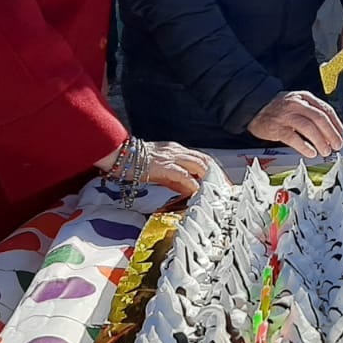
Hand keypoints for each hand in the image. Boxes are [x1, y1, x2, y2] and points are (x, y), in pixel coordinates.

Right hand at [92, 140, 214, 199]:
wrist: (117, 155)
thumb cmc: (134, 163)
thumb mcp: (159, 170)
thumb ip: (176, 179)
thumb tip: (190, 190)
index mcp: (176, 150)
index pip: (201, 158)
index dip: (214, 169)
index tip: (222, 182)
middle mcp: (176, 151)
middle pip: (205, 160)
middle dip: (218, 174)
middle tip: (226, 188)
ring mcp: (170, 157)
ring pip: (199, 165)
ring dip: (210, 179)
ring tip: (217, 191)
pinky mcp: (163, 166)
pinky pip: (183, 175)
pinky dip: (193, 184)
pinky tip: (198, 193)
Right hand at [247, 90, 342, 158]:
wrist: (254, 107)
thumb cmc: (278, 109)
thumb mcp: (297, 104)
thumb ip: (313, 113)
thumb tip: (332, 130)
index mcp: (304, 98)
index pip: (326, 109)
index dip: (336, 124)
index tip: (341, 134)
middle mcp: (296, 104)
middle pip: (319, 119)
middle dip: (331, 134)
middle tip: (337, 145)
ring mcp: (286, 115)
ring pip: (309, 128)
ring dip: (320, 141)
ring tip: (325, 151)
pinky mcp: (277, 127)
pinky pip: (294, 138)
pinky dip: (304, 146)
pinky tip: (311, 152)